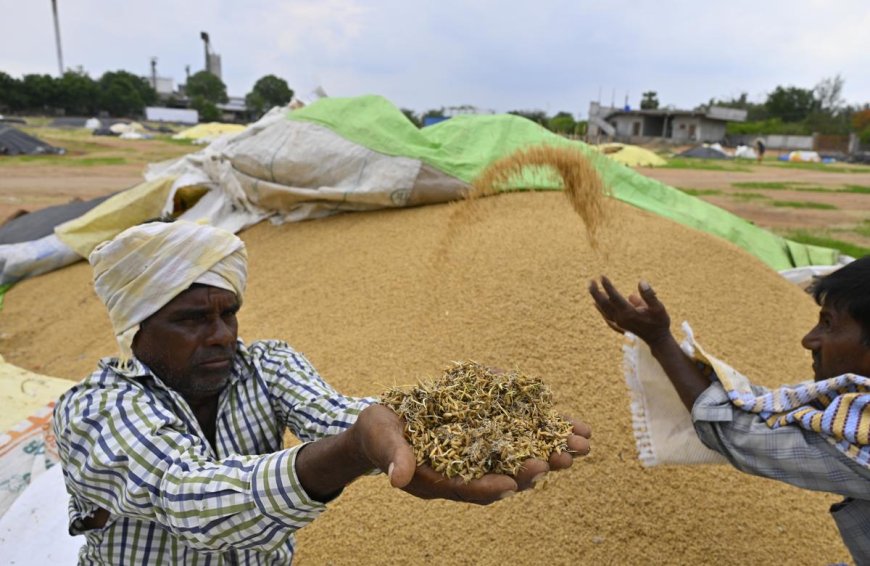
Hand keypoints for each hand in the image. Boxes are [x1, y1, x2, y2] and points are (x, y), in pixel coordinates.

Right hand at [353, 405, 590, 504]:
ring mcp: (479, 449)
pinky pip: (518, 429)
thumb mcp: (381, 440)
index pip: (470, 488)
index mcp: (441, 479)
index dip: (490, 487)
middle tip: (562, 460)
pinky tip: (567, 419)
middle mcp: (466, 468)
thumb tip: (398, 478)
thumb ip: (394, 456)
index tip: (512, 484)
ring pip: (520, 453)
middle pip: (505, 474)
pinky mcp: (486, 429)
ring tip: (582, 441)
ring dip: (551, 446)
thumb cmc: (379, 434)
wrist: (384, 421)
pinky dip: (541, 423)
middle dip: (535, 467)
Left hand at [588, 276, 670, 344]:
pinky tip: (595, 303)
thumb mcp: (659, 307)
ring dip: (596, 298)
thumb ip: (649, 295)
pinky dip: (599, 309)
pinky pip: (606, 316)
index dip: (607, 286)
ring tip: (591, 286)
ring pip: (603, 309)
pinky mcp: (619, 325)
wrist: (657, 339)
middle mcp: (621, 318)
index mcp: (629, 313)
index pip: (614, 297)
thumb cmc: (659, 322)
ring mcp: (619, 322)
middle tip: (590, 281)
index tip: (602, 276)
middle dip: (596, 292)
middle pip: (604, 304)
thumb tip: (641, 281)